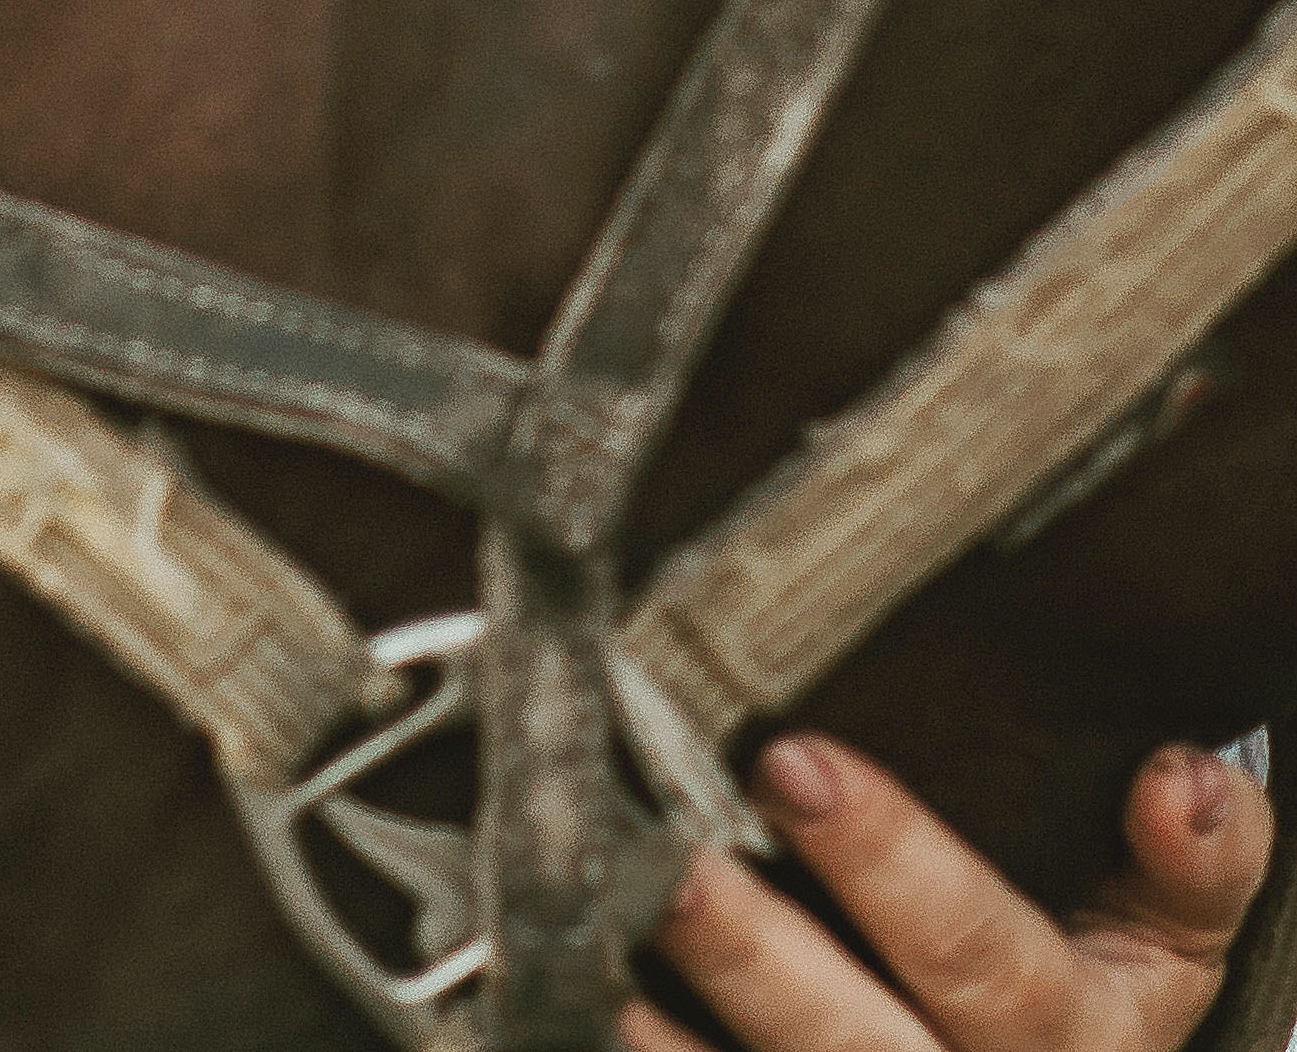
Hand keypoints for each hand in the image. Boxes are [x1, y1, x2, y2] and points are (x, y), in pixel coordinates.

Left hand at [630, 733, 1272, 1051]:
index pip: (984, 953)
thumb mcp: (1173, 935)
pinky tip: (586, 1012)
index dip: (890, 863)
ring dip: (676, 1036)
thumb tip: (1179, 775)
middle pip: (854, 1043)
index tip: (791, 758)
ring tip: (599, 944)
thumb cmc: (1103, 986)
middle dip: (755, 952)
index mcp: (1081, 1037)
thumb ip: (1195, 858)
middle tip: (666, 855)